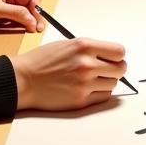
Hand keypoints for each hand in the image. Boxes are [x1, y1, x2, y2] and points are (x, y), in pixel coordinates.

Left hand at [0, 0, 42, 31]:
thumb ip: (16, 13)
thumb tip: (33, 21)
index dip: (37, 12)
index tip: (37, 25)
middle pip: (30, 7)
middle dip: (35, 18)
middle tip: (37, 31)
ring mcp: (8, 4)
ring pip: (24, 13)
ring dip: (28, 22)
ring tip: (32, 31)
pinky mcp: (3, 12)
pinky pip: (16, 17)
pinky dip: (20, 23)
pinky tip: (22, 29)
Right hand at [12, 38, 127, 110]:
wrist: (24, 79)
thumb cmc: (43, 60)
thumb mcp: (68, 44)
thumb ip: (90, 49)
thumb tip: (111, 56)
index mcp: (84, 46)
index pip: (120, 51)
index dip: (118, 56)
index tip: (114, 58)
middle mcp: (87, 64)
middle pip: (121, 69)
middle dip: (116, 69)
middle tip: (107, 69)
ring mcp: (84, 84)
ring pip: (113, 84)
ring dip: (106, 81)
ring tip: (92, 79)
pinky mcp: (81, 100)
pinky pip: (103, 96)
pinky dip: (99, 92)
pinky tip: (88, 88)